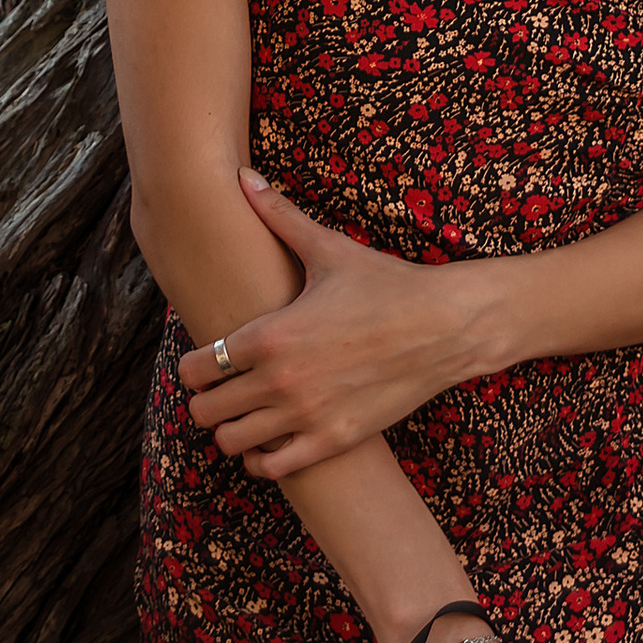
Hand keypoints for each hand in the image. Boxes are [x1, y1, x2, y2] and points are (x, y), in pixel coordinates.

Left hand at [180, 174, 503, 474]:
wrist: (448, 326)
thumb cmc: (387, 285)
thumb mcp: (330, 250)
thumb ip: (278, 216)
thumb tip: (243, 176)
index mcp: (272, 334)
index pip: (196, 368)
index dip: (194, 366)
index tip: (207, 361)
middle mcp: (282, 380)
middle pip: (206, 411)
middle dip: (207, 400)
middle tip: (224, 389)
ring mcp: (308, 414)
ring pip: (232, 443)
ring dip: (232, 430)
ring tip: (247, 413)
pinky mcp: (334, 439)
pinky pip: (273, 466)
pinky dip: (264, 457)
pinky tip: (274, 438)